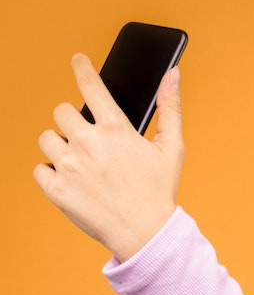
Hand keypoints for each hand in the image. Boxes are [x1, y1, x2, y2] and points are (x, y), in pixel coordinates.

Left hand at [34, 54, 184, 260]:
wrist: (144, 233)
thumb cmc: (159, 191)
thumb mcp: (171, 147)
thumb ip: (170, 107)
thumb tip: (173, 73)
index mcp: (116, 128)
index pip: (91, 85)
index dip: (82, 68)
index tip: (77, 61)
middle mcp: (88, 142)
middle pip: (61, 111)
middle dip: (72, 121)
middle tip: (86, 139)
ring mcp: (69, 166)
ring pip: (46, 138)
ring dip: (58, 146)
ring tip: (78, 163)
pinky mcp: (55, 189)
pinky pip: (39, 168)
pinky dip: (50, 174)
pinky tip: (71, 182)